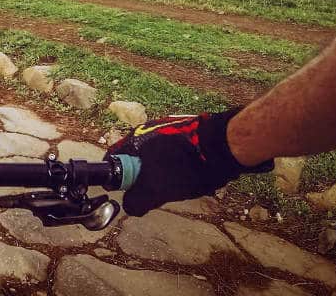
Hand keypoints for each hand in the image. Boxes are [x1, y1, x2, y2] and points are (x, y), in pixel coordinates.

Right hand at [105, 109, 272, 215]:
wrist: (223, 146)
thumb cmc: (184, 167)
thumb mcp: (155, 190)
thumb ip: (136, 201)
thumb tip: (129, 206)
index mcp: (134, 140)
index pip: (112, 160)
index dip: (115, 179)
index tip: (127, 192)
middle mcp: (146, 131)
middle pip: (134, 161)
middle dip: (142, 179)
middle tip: (154, 193)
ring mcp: (166, 129)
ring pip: (155, 159)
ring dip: (162, 174)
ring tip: (178, 186)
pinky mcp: (185, 132)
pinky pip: (173, 154)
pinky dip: (177, 166)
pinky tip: (190, 175)